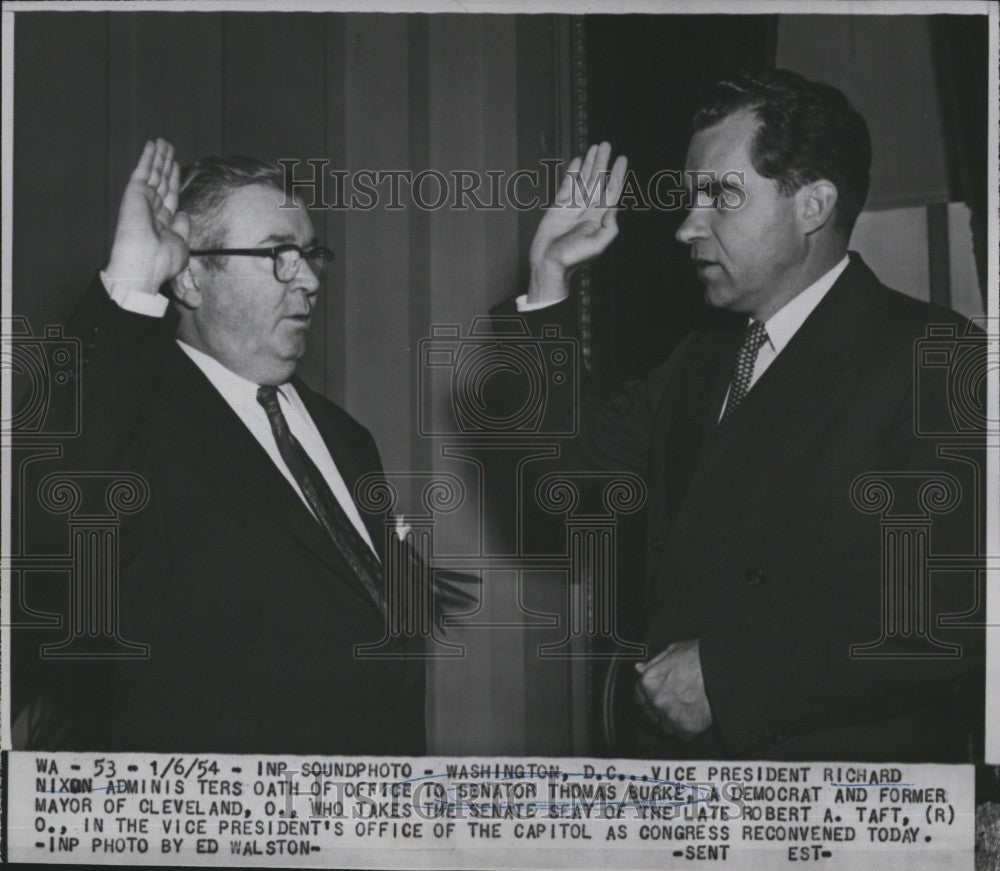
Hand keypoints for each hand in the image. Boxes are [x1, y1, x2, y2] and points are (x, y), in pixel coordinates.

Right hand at [105, 139, 190, 294]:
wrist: (143, 265)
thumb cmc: (162, 261)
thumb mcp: (180, 244)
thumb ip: (183, 227)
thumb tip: (183, 213)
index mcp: (162, 222)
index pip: (170, 196)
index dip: (174, 180)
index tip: (176, 166)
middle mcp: (152, 209)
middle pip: (162, 181)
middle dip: (166, 164)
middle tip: (169, 147)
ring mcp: (142, 200)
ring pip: (154, 173)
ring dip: (159, 156)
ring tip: (163, 142)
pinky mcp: (135, 193)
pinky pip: (143, 170)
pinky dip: (148, 157)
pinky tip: (152, 145)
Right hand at [527, 142, 627, 304]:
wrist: (548, 265)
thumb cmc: (572, 259)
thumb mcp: (597, 246)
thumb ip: (609, 227)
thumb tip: (614, 206)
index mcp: (599, 217)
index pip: (611, 190)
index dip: (617, 174)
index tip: (622, 158)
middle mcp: (588, 209)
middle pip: (598, 180)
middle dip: (603, 162)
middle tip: (606, 145)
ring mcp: (573, 206)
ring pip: (584, 179)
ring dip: (589, 163)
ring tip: (594, 148)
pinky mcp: (558, 206)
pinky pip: (567, 185)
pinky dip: (572, 172)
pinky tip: (577, 161)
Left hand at [634, 639, 712, 739]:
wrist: (720, 672)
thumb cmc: (698, 658)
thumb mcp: (672, 651)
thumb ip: (653, 663)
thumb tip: (640, 668)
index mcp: (649, 681)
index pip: (639, 696)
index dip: (648, 697)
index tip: (655, 697)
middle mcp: (656, 701)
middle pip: (652, 714)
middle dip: (660, 709)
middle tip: (676, 701)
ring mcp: (671, 716)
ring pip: (666, 726)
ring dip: (673, 720)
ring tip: (687, 708)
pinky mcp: (686, 728)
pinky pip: (682, 735)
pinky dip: (688, 728)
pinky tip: (694, 716)